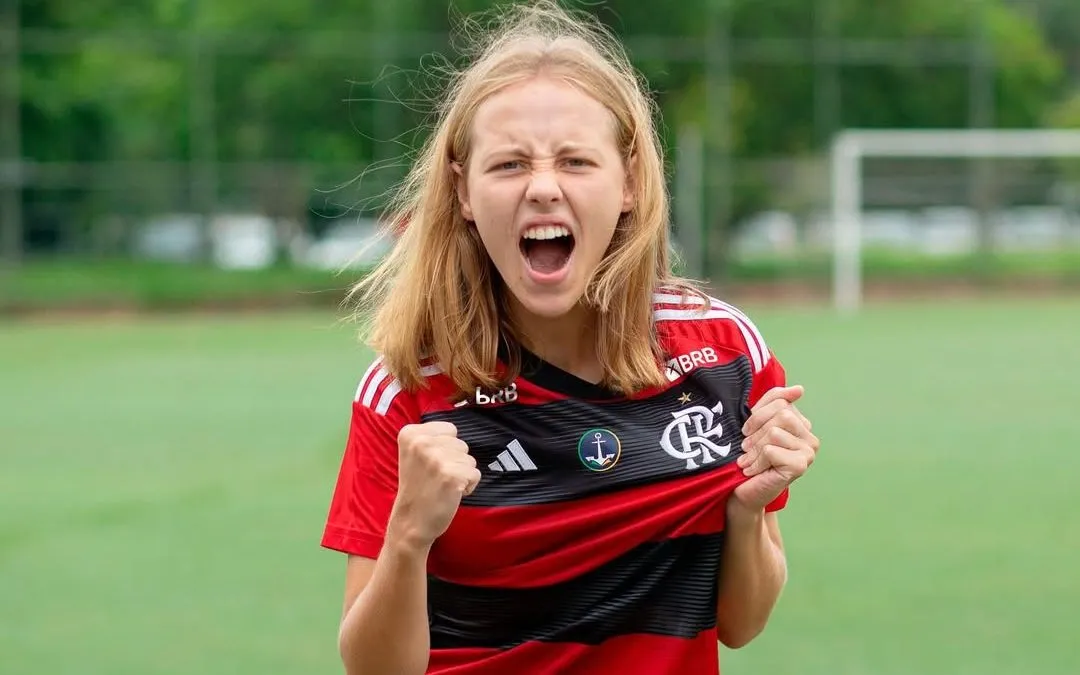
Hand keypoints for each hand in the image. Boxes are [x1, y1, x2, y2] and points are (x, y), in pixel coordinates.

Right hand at [386, 421, 480, 550]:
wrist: (410, 523)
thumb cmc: (418, 488)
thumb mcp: (414, 454)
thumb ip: (432, 438)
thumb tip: (458, 425)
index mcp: (410, 433)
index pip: (450, 429)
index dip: (446, 449)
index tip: (429, 465)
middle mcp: (422, 442)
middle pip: (461, 444)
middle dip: (455, 461)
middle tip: (436, 478)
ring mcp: (436, 458)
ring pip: (469, 459)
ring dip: (461, 474)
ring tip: (442, 486)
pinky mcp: (451, 475)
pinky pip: (475, 474)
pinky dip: (468, 486)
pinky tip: (451, 494)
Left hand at [733, 385, 818, 510]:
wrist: (743, 491)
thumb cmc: (750, 456)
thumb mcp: (758, 423)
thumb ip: (775, 402)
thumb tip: (799, 389)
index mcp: (801, 424)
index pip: (780, 402)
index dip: (757, 415)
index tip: (747, 432)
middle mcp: (810, 437)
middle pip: (781, 414)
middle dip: (756, 431)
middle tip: (746, 447)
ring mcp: (808, 452)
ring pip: (775, 432)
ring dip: (754, 448)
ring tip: (749, 460)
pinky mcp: (800, 466)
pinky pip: (771, 450)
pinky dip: (756, 461)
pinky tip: (753, 470)